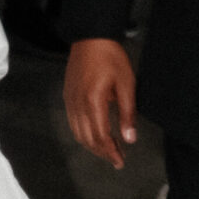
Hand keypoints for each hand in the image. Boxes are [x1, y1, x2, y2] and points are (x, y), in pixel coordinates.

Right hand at [64, 38, 137, 168]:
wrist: (90, 37)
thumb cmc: (110, 57)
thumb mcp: (127, 84)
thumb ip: (128, 113)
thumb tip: (130, 138)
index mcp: (93, 102)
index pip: (100, 136)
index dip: (110, 152)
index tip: (120, 161)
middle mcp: (78, 104)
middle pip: (87, 139)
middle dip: (102, 152)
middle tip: (116, 160)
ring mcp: (70, 100)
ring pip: (78, 133)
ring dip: (92, 146)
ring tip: (107, 150)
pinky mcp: (68, 96)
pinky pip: (73, 123)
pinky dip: (83, 134)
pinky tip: (93, 135)